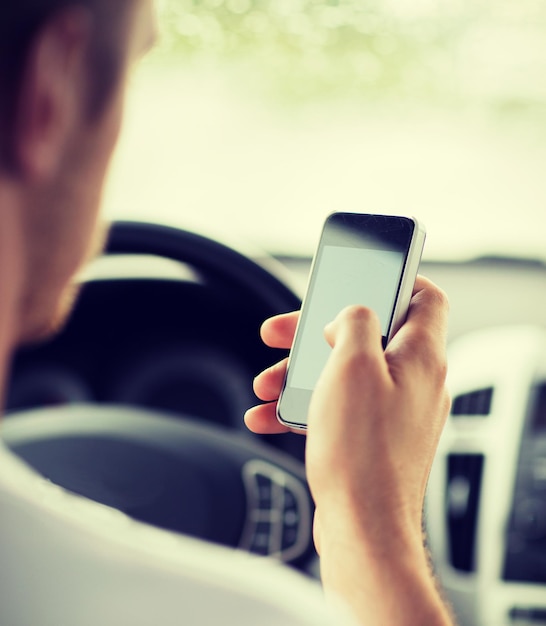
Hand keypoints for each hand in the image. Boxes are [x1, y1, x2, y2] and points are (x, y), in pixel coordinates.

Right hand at [246, 274, 451, 623]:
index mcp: (419, 357)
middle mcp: (412, 382)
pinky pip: (336, 407)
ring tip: (266, 385)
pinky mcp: (372, 438)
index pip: (425, 298)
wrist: (361, 529)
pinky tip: (268, 417)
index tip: (358, 279)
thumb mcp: (353, 366)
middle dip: (315, 333)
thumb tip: (352, 317)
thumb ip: (356, 323)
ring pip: (343, 373)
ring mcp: (392, 412)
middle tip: (280, 333)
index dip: (395, 279)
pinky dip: (303, 406)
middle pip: (366, 335)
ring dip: (299, 373)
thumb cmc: (360, 450)